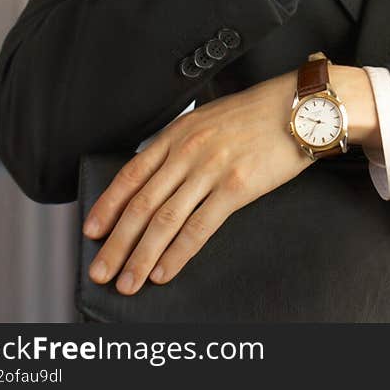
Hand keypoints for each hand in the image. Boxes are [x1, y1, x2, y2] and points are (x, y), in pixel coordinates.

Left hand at [82, 69, 310, 294]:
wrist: (296, 107)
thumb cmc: (255, 112)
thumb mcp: (207, 118)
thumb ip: (181, 144)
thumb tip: (157, 175)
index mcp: (177, 133)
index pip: (131, 175)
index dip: (107, 206)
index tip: (92, 231)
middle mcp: (187, 151)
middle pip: (141, 204)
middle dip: (117, 243)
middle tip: (101, 270)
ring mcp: (210, 169)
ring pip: (164, 221)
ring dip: (141, 257)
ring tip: (128, 281)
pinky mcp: (236, 187)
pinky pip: (198, 228)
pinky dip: (177, 254)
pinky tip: (164, 271)